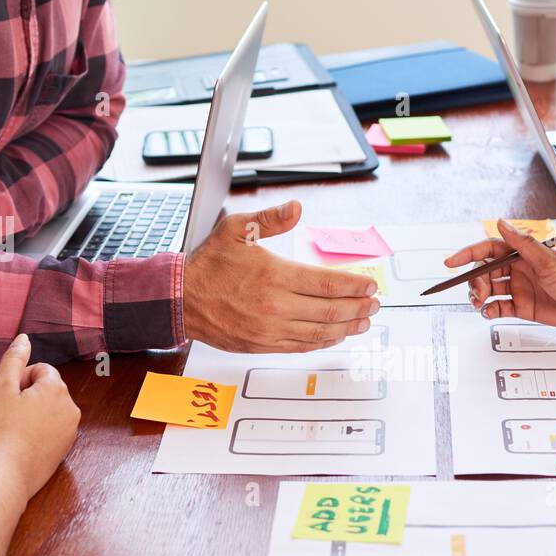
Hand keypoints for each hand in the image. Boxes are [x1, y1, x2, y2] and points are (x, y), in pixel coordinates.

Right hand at [0, 334, 79, 499]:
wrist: (6, 476)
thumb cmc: (0, 431)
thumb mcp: (1, 388)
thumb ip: (13, 360)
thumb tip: (24, 338)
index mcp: (58, 390)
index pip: (41, 370)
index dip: (18, 378)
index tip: (2, 394)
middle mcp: (71, 409)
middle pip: (46, 390)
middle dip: (23, 395)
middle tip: (0, 410)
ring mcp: (70, 432)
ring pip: (47, 411)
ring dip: (28, 413)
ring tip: (8, 427)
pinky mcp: (64, 451)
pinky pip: (49, 431)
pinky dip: (34, 431)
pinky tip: (17, 442)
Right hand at [181, 200, 379, 352]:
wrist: (181, 300)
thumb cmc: (208, 265)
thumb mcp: (236, 230)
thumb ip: (270, 219)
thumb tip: (296, 208)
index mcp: (273, 275)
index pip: (326, 283)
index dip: (354, 285)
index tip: (370, 285)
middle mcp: (274, 306)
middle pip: (329, 310)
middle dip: (357, 307)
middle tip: (375, 303)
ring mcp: (269, 329)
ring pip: (319, 332)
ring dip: (346, 327)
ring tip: (364, 321)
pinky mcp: (262, 345)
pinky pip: (301, 346)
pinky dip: (322, 342)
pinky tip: (335, 335)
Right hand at [443, 219, 555, 331]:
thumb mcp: (549, 262)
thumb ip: (523, 244)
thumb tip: (502, 224)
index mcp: (524, 254)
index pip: (489, 249)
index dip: (468, 254)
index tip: (451, 262)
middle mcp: (520, 269)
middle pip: (485, 271)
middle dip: (475, 281)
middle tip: (476, 293)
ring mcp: (521, 288)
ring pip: (490, 290)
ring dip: (479, 296)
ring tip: (479, 303)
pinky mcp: (524, 307)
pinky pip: (499, 308)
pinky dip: (490, 311)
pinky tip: (488, 313)